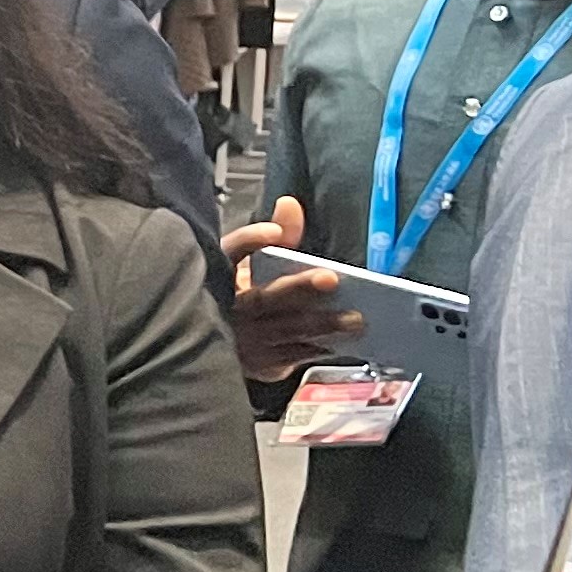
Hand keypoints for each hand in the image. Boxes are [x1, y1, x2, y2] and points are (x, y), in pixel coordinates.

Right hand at [227, 195, 360, 386]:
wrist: (217, 346)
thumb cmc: (244, 297)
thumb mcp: (255, 265)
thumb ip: (278, 235)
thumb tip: (290, 204)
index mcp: (220, 275)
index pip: (228, 253)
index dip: (249, 242)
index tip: (273, 233)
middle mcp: (225, 310)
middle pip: (262, 298)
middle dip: (296, 288)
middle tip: (330, 278)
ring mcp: (240, 342)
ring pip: (282, 331)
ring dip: (320, 325)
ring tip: (354, 318)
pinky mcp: (257, 366)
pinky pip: (291, 356)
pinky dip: (318, 348)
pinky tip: (342, 341)